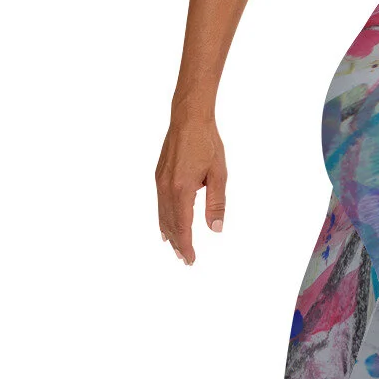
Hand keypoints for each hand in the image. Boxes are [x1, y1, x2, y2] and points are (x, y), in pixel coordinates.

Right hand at [155, 111, 226, 264]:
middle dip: (178, 243)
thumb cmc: (206, 144)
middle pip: (170, 224)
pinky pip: (160, 204)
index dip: (186, 245)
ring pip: (162, 215)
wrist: (188, 118)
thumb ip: (216, 204)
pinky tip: (165, 227)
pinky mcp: (159, 176)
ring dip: (169, 233)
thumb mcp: (219, 175)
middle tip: (185, 260)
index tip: (191, 260)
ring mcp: (160, 181)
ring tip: (175, 248)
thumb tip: (216, 229)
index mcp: (182, 189)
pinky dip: (163, 219)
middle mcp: (166, 187)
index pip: (183, 226)